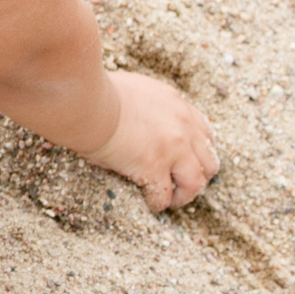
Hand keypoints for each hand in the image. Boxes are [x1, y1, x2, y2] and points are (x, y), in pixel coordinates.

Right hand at [82, 72, 219, 209]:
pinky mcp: (154, 167)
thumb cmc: (95, 93)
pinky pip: (164, 194)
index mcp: (175, 104)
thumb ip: (145, 106)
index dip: (198, 150)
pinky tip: (150, 203)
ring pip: (196, 182)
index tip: (187, 159)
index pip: (203, 131)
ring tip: (171, 199)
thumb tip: (132, 121)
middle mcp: (182, 126)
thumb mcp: (132, 90)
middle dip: (198, 174)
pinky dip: (159, 202)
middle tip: (182, 182)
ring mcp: (172, 149)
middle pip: (208, 160)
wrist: (86, 102)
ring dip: (185, 194)